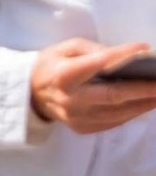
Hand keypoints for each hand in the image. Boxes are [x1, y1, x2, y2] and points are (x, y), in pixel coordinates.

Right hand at [30, 39, 155, 134]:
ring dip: (144, 104)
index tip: (146, 50)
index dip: (124, 57)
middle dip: (143, 89)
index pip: (99, 64)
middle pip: (114, 95)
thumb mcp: (67, 48)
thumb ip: (95, 50)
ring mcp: (76, 117)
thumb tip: (128, 55)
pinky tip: (146, 104)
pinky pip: (113, 122)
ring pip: (118, 113)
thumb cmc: (52, 65)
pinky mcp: (82, 128)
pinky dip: (132, 113)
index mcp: (63, 74)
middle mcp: (70, 98)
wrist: (30, 93)